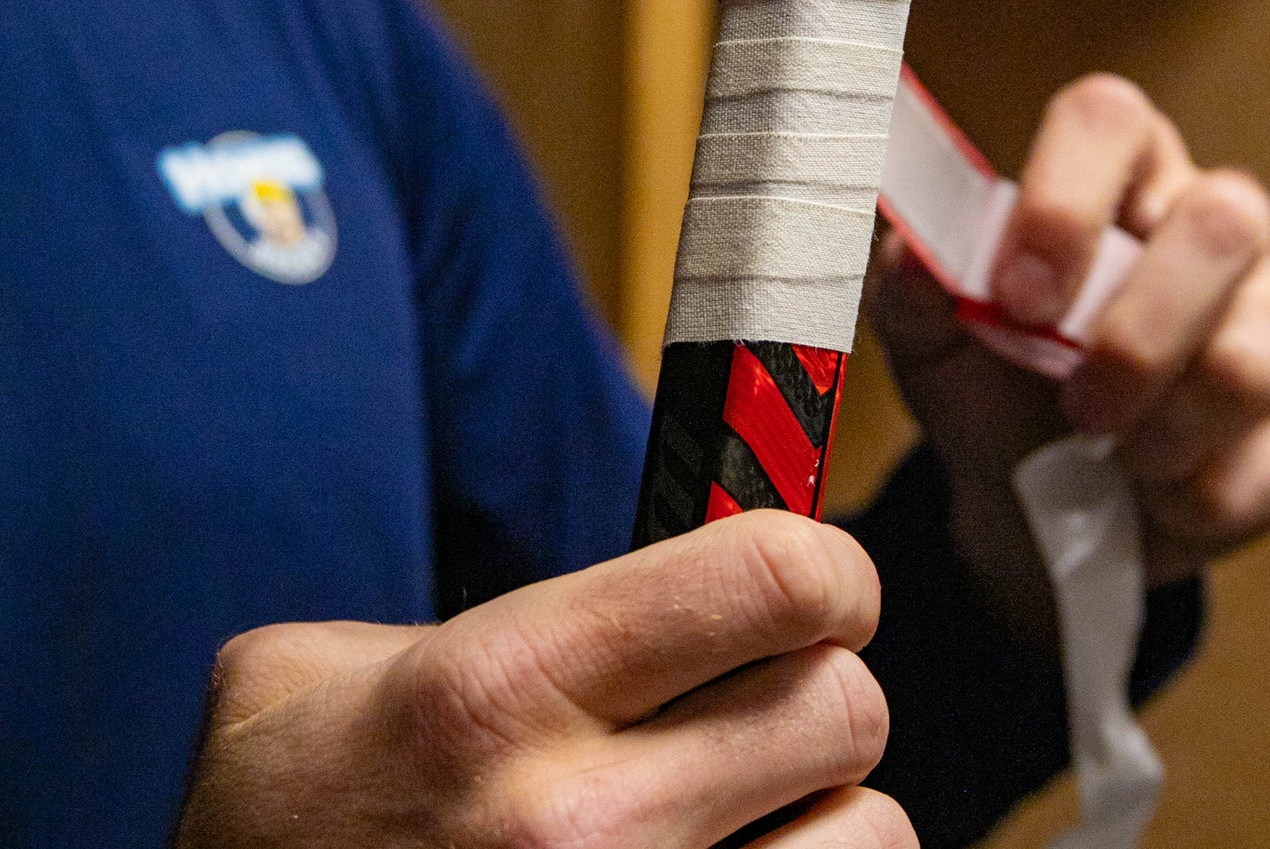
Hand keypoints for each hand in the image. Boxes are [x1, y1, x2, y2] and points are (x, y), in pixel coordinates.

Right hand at [175, 512, 911, 848]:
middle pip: (843, 703)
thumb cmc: (282, 822)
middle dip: (818, 684)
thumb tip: (681, 571)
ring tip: (750, 808)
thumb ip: (500, 603)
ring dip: (823, 809)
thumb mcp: (325, 670)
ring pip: (870, 833)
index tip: (814, 583)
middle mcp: (578, 828)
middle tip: (764, 695)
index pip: (772, 579)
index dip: (822, 566)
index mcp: (502, 692)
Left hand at [867, 75, 1269, 628]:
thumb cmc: (990, 390)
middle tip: (1076, 410)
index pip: (1109, 117)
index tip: (1018, 301)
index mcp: (1111, 174)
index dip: (1067, 202)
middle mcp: (1212, 218)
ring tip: (1117, 461)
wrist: (1040, 512)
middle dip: (1137, 339)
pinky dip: (1219, 493)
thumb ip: (914, 287)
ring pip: (1267, 338)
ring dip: (1171, 430)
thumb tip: (910, 250)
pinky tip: (1169, 500)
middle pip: (1221, 220)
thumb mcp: (931, 342)